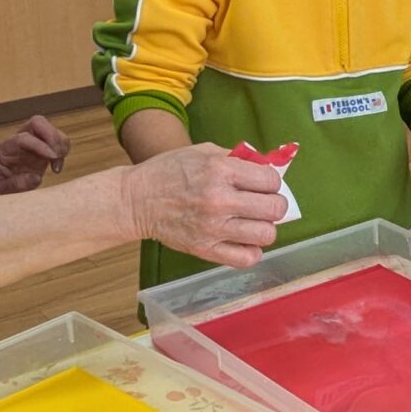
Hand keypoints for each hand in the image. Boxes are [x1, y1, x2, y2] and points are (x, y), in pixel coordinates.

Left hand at [0, 115, 71, 194]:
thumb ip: (14, 185)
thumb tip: (36, 178)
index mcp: (3, 149)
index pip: (23, 138)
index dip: (40, 145)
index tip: (52, 157)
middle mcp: (17, 141)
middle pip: (37, 123)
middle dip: (52, 136)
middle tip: (57, 156)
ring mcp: (30, 143)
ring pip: (49, 129)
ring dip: (60, 143)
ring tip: (57, 162)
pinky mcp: (41, 149)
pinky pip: (56, 141)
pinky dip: (63, 150)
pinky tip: (57, 166)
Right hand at [122, 143, 287, 268]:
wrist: (135, 200)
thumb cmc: (169, 172)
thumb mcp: (203, 152)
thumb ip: (237, 159)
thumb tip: (269, 168)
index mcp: (220, 170)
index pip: (271, 180)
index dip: (271, 182)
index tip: (263, 185)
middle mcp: (220, 199)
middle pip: (274, 209)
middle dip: (275, 205)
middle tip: (263, 204)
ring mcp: (213, 227)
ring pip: (266, 235)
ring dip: (264, 228)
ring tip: (252, 223)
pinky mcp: (205, 249)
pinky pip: (246, 258)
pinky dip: (251, 251)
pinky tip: (244, 241)